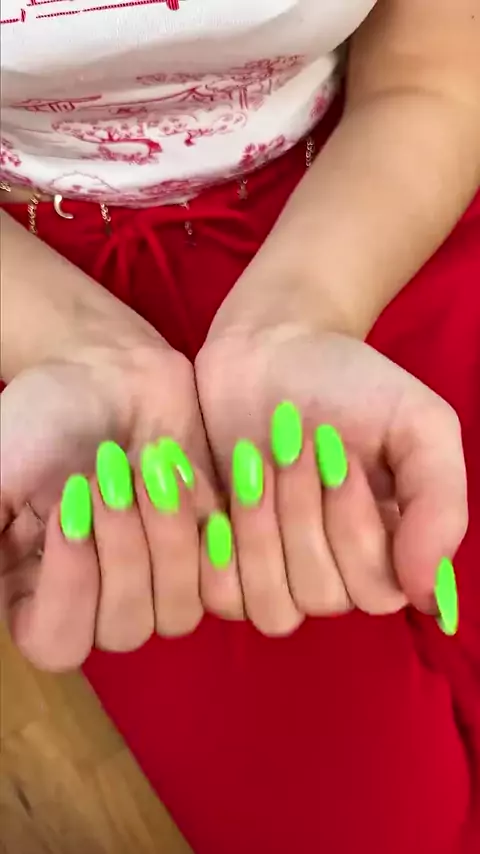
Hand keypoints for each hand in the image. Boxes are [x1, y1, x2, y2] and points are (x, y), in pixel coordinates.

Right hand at [1, 332, 217, 670]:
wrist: (110, 372)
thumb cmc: (43, 419)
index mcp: (37, 595)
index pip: (56, 643)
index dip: (69, 585)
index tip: (70, 504)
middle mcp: (98, 602)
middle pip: (124, 629)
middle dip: (122, 544)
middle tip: (112, 470)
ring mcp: (157, 585)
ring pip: (178, 612)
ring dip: (167, 533)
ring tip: (153, 465)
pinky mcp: (206, 559)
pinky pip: (224, 586)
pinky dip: (212, 535)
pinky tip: (188, 478)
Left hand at [196, 323, 467, 633]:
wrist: (267, 351)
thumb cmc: (348, 384)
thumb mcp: (418, 424)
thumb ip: (440, 505)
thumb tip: (432, 600)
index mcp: (387, 550)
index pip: (378, 590)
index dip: (353, 524)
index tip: (339, 454)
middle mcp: (334, 574)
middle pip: (322, 596)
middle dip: (302, 510)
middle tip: (293, 446)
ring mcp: (273, 576)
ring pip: (272, 607)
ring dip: (260, 527)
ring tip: (254, 461)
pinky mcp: (220, 568)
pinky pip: (219, 599)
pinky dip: (217, 548)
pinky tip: (220, 492)